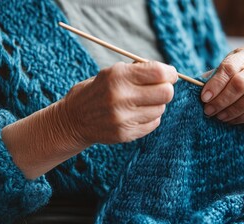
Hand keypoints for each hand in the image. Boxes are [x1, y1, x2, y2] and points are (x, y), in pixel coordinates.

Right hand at [2, 61, 176, 178]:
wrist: (73, 119)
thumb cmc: (98, 91)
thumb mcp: (111, 72)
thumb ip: (138, 70)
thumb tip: (168, 72)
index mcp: (117, 76)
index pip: (158, 73)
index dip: (169, 73)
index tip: (170, 75)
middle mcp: (120, 97)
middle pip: (165, 93)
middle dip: (166, 89)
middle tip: (160, 88)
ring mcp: (122, 118)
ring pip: (161, 109)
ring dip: (156, 104)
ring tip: (141, 102)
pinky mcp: (125, 134)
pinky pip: (154, 123)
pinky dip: (150, 118)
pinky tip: (136, 114)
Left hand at [201, 46, 243, 136]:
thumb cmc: (227, 94)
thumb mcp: (215, 85)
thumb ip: (207, 81)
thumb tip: (194, 84)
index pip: (231, 65)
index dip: (216, 83)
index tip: (204, 98)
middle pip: (241, 81)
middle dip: (222, 99)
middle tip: (209, 111)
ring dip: (232, 108)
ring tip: (219, 116)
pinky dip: (243, 117)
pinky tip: (232, 121)